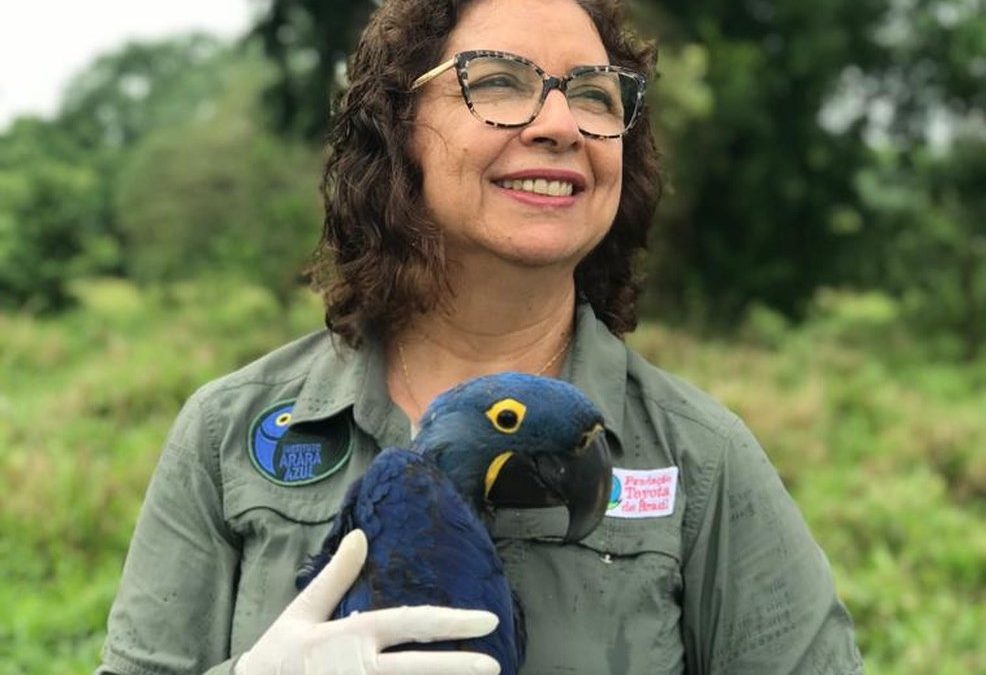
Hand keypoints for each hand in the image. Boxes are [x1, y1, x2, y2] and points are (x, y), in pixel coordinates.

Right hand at [235, 529, 500, 674]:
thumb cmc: (278, 655)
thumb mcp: (302, 612)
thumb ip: (336, 576)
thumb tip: (360, 536)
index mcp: (349, 637)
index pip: (409, 623)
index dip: (451, 621)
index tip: (487, 620)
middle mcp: (357, 668)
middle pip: (417, 668)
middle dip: (458, 667)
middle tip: (494, 665)